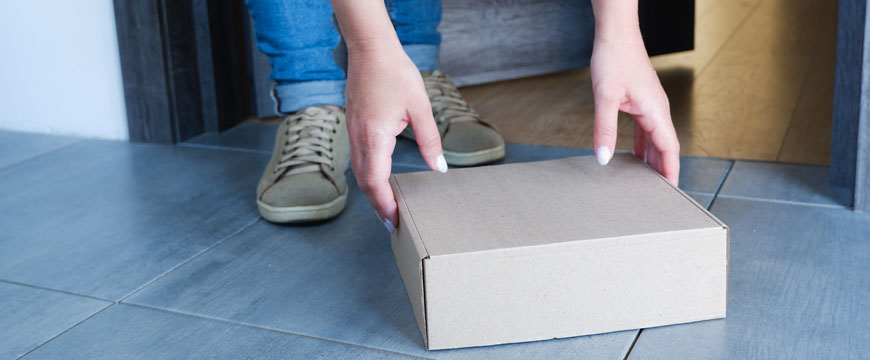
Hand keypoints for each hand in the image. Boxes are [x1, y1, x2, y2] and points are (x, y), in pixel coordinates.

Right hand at [344, 42, 445, 228]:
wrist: (371, 49)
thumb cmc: (395, 74)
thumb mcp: (420, 108)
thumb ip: (430, 141)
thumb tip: (440, 168)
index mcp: (375, 137)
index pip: (376, 182)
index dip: (384, 204)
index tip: (394, 220)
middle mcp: (359, 138)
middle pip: (365, 182)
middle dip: (378, 205)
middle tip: (392, 223)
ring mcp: (353, 132)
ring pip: (359, 171)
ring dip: (372, 191)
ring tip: (387, 206)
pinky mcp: (354, 125)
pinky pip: (358, 158)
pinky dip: (368, 175)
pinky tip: (379, 179)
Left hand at [590, 28, 679, 184]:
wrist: (615, 34)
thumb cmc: (614, 58)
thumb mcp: (605, 97)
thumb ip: (604, 130)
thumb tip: (604, 158)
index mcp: (656, 111)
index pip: (669, 149)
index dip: (670, 171)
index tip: (671, 191)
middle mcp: (657, 110)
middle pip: (665, 147)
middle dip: (663, 170)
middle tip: (658, 194)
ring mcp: (650, 106)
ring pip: (655, 139)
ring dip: (652, 159)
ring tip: (646, 181)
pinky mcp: (640, 101)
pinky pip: (645, 130)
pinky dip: (642, 146)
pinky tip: (633, 156)